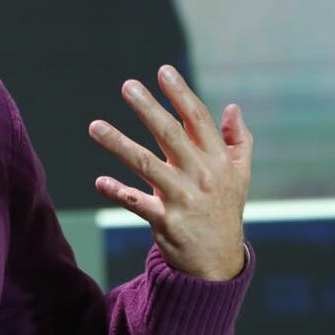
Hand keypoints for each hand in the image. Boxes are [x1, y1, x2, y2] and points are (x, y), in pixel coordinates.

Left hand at [89, 65, 251, 280]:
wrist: (219, 263)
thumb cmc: (225, 209)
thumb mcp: (240, 175)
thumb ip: (238, 140)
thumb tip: (232, 108)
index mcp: (217, 160)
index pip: (198, 120)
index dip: (181, 94)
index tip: (164, 71)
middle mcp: (201, 175)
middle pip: (171, 135)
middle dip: (148, 109)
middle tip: (128, 86)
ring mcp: (182, 198)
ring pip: (146, 164)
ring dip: (119, 144)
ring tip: (94, 126)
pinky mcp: (165, 221)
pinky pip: (136, 202)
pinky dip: (117, 191)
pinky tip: (100, 182)